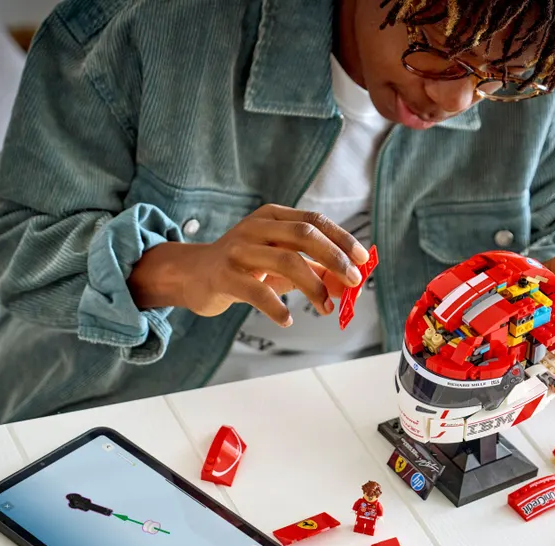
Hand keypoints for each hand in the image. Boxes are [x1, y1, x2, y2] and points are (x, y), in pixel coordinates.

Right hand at [129, 204, 368, 325]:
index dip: (341, 239)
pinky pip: (256, 291)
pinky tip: (288, 319)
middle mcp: (255, 228)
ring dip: (313, 286)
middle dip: (334, 258)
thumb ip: (310, 269)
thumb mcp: (276, 262)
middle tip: (354, 281)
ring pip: (286, 261)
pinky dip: (277, 307)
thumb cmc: (241, 267)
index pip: (314, 221)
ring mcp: (238, 250)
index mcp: (271, 217)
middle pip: (304, 235)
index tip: (363, 259)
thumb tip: (345, 282)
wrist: (192, 275)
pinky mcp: (224, 276)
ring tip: (326, 307)